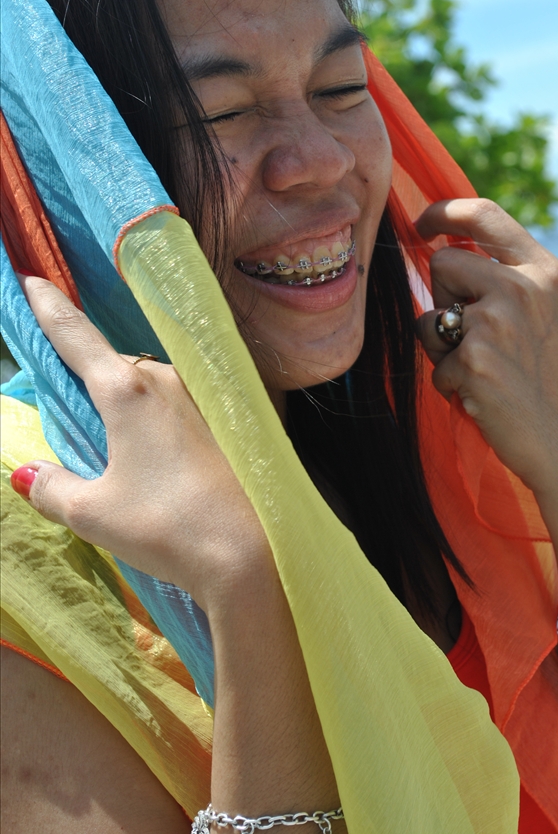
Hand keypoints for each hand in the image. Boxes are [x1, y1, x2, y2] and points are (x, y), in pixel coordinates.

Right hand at [11, 275, 269, 614]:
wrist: (256, 551)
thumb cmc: (168, 527)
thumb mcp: (94, 514)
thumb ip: (53, 488)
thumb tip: (26, 473)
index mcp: (128, 391)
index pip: (77, 337)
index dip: (50, 308)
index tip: (33, 281)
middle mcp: (170, 378)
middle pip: (119, 367)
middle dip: (96, 381)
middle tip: (82, 416)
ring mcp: (206, 395)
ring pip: (156, 386)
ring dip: (137, 406)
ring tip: (135, 456)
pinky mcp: (234, 417)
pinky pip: (187, 404)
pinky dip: (168, 419)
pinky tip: (174, 458)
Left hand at [414, 199, 557, 505]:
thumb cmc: (557, 386)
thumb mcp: (550, 316)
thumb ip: (510, 282)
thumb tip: (447, 257)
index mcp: (546, 271)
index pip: (485, 214)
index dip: (444, 212)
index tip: (422, 225)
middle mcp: (523, 287)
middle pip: (443, 264)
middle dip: (443, 299)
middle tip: (473, 339)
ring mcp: (497, 322)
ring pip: (429, 316)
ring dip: (441, 346)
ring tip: (483, 372)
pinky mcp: (473, 360)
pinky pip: (434, 364)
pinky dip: (450, 385)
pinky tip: (486, 399)